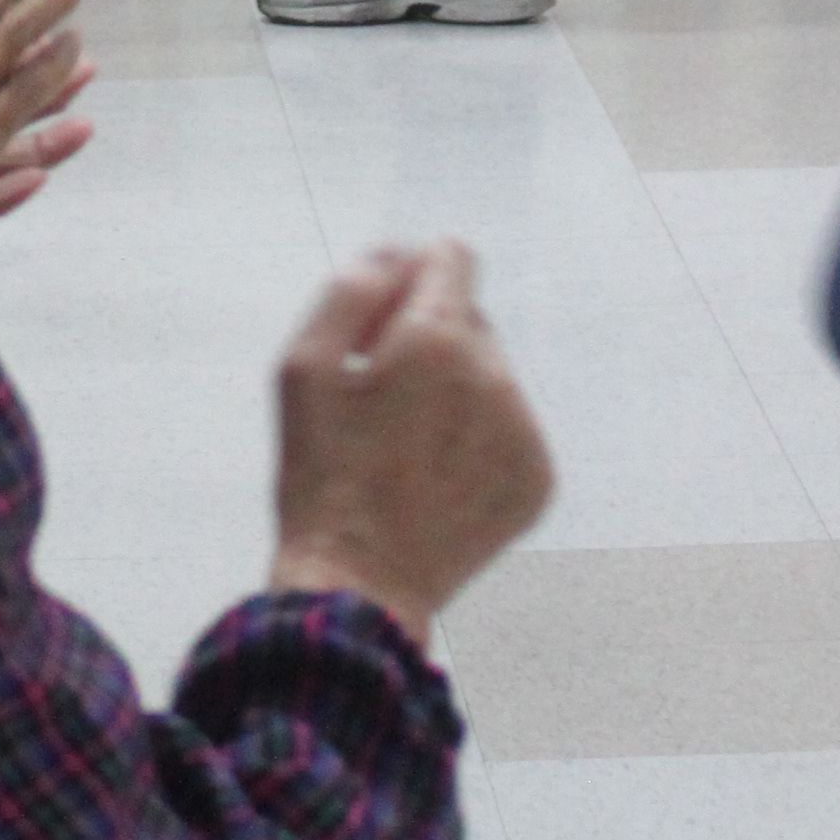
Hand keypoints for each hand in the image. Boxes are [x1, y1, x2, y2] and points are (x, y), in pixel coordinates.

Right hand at [267, 243, 553, 644]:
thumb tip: (397, 254)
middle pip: (469, 320)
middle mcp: (495, 378)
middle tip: (379, 397)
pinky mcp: (537, 480)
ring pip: (491, 376)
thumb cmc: (319, 474)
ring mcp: (523, 432)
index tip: (380, 318)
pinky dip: (477, 441)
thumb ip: (351, 288)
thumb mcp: (302, 366)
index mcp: (436, 341)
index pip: (452, 258)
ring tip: (404, 448)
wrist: (359, 585)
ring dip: (455, 392)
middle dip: (427, 340)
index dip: (410, 275)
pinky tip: (432, 478)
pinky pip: (510, 430)